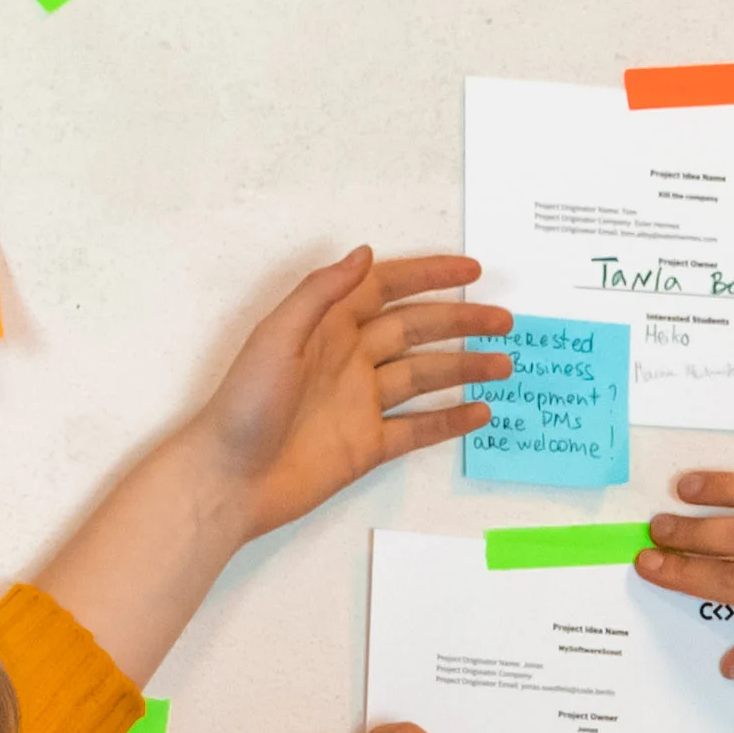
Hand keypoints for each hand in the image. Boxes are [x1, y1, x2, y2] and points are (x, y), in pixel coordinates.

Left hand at [31, 250, 514, 676]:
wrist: (228, 479)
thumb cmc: (242, 406)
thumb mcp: (278, 336)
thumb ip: (322, 293)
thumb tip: (364, 253)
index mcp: (328, 326)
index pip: (388, 288)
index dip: (430, 276)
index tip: (472, 271)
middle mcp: (349, 359)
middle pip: (416, 330)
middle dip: (461, 322)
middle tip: (505, 319)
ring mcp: (360, 403)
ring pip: (424, 377)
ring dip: (464, 368)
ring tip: (505, 363)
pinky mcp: (366, 445)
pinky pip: (417, 429)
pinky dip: (449, 421)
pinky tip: (479, 411)